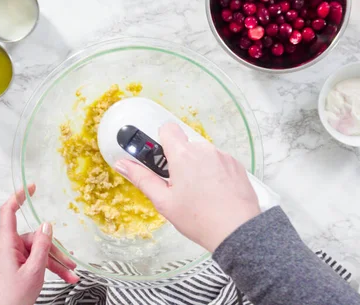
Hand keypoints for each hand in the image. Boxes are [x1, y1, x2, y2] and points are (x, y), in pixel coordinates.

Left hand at [0, 184, 79, 304]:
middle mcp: (9, 248)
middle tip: (70, 263)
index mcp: (7, 245)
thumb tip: (46, 224)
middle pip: (35, 238)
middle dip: (55, 250)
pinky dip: (51, 269)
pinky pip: (37, 262)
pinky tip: (66, 278)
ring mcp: (14, 259)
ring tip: (72, 275)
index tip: (32, 187)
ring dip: (57, 263)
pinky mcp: (18, 268)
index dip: (19, 196)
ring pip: (40, 252)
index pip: (9, 212)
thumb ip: (41, 246)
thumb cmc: (12, 299)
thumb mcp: (33, 270)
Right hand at [115, 123, 260, 252]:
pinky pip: (219, 162)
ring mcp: (222, 156)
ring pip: (203, 154)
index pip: (167, 129)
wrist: (236, 230)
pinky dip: (215, 173)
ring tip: (199, 193)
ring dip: (198, 167)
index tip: (160, 158)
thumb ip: (142, 178)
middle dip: (180, 160)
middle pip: (186, 145)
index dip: (161, 141)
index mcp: (183, 155)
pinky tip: (214, 193)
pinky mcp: (236, 165)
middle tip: (179, 185)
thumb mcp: (164, 201)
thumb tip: (123, 164)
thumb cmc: (199, 218)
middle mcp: (204, 149)